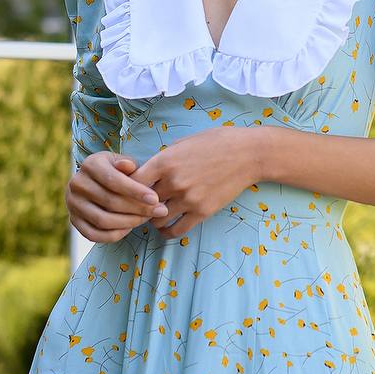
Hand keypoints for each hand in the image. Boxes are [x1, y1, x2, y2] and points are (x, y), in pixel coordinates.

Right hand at [65, 151, 169, 242]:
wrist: (93, 180)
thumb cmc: (114, 170)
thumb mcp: (121, 161)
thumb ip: (127, 164)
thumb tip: (128, 166)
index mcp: (90, 165)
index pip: (113, 180)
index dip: (135, 191)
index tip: (155, 199)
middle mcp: (77, 184)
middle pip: (110, 202)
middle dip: (138, 209)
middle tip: (159, 211)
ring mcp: (73, 204)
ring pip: (103, 220)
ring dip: (129, 223)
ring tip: (146, 219)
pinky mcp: (73, 220)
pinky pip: (94, 235)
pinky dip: (114, 235)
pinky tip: (130, 228)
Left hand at [128, 126, 263, 239]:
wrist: (248, 154)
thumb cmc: (216, 142)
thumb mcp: (184, 142)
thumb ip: (163, 158)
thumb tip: (146, 171)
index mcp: (165, 161)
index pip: (131, 183)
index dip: (126, 190)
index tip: (129, 192)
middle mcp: (173, 181)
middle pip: (142, 203)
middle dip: (138, 206)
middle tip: (138, 208)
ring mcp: (188, 198)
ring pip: (157, 219)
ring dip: (152, 220)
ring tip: (154, 216)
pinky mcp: (202, 211)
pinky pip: (176, 230)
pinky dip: (167, 231)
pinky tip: (167, 227)